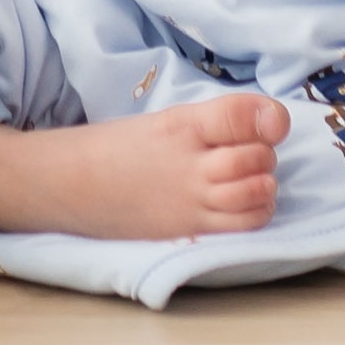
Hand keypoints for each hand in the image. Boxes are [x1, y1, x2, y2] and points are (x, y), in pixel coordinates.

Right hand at [0, 90, 289, 239]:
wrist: (70, 185)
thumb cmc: (117, 148)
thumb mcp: (162, 120)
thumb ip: (211, 123)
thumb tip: (265, 124)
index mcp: (181, 125)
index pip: (238, 115)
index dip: (268, 117)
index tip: (274, 122)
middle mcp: (191, 163)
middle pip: (258, 156)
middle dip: (264, 151)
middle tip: (249, 149)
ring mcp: (193, 200)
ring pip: (258, 191)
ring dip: (264, 182)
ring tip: (248, 176)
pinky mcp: (192, 229)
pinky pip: (246, 224)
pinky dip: (257, 210)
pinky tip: (245, 202)